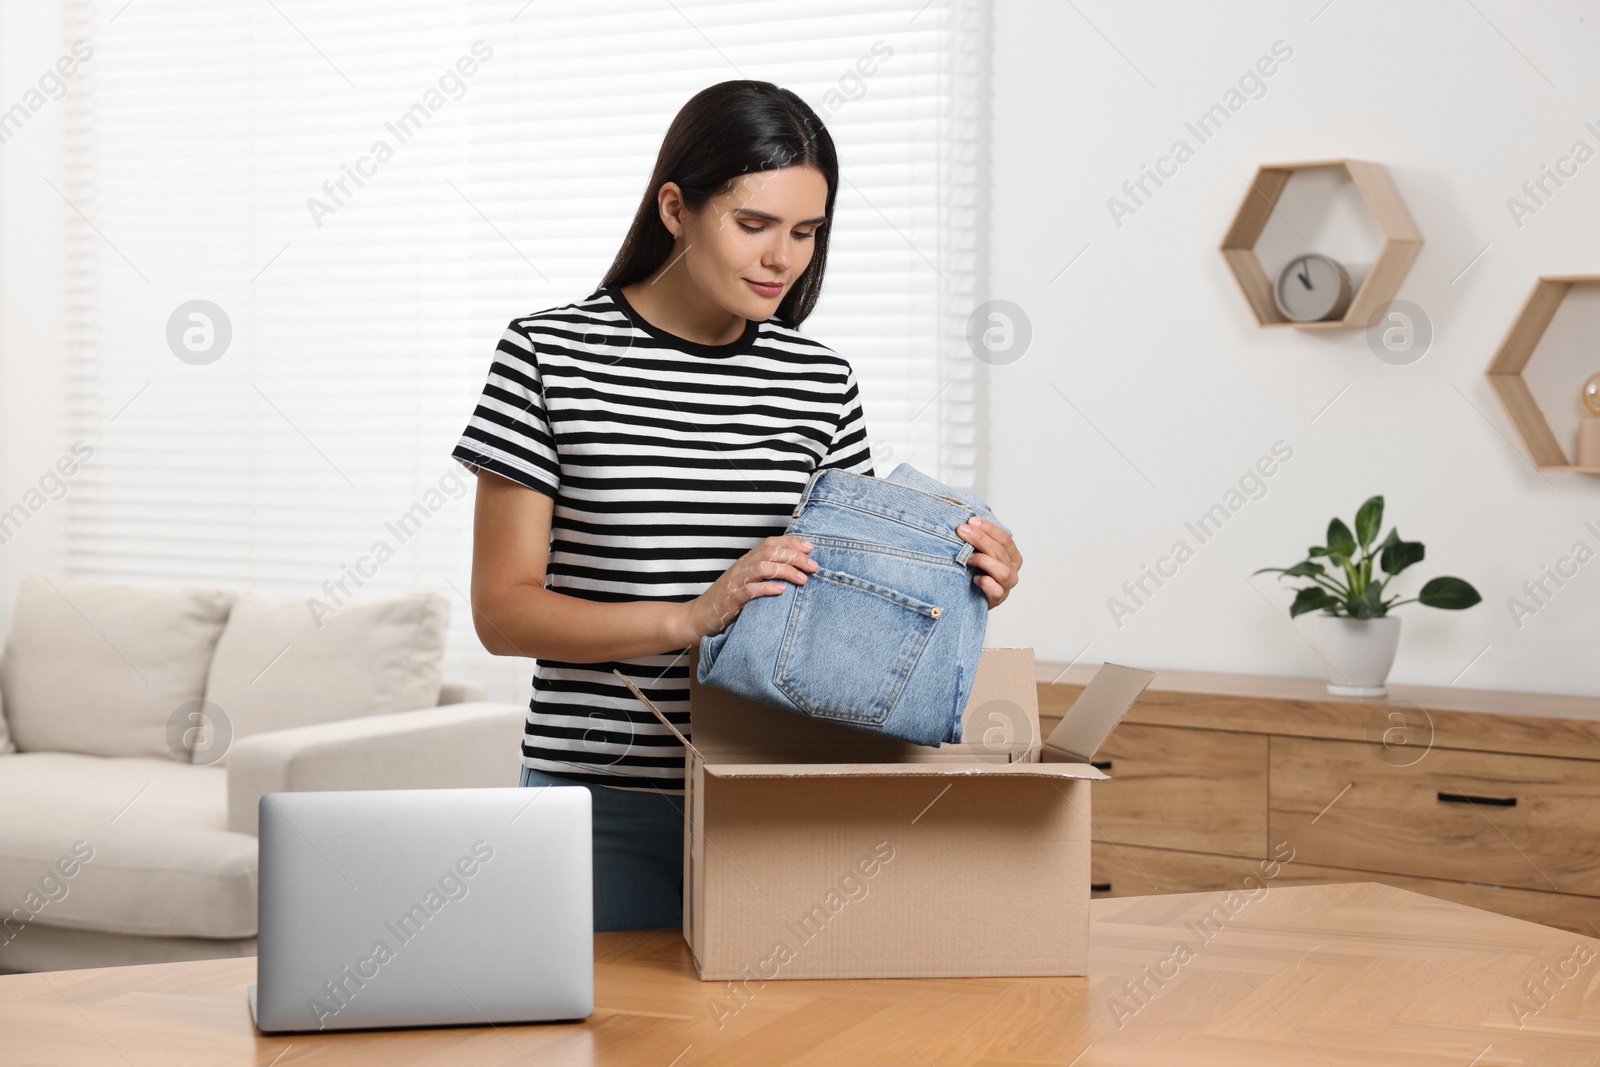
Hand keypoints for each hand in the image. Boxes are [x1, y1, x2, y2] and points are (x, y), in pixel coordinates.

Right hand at [682, 535, 817, 640]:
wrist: (698, 617)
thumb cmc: (726, 601)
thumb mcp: (746, 582)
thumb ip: (764, 574)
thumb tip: (793, 570)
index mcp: (746, 561)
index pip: (770, 543)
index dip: (791, 542)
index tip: (810, 547)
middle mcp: (741, 567)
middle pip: (770, 552)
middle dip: (795, 556)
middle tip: (813, 566)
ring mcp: (735, 582)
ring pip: (762, 567)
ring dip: (786, 571)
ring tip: (803, 579)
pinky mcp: (731, 599)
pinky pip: (750, 590)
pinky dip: (767, 588)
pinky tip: (781, 590)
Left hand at [958, 516, 1020, 609]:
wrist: (971, 597)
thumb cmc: (977, 572)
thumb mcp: (981, 552)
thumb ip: (980, 539)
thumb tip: (967, 521)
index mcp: (1012, 556)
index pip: (1004, 538)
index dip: (988, 528)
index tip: (971, 521)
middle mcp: (1012, 570)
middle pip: (1000, 551)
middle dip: (980, 539)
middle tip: (962, 531)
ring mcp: (1006, 585)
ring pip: (1001, 570)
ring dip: (983, 560)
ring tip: (967, 557)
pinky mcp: (998, 598)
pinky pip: (996, 590)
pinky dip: (985, 582)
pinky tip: (974, 578)